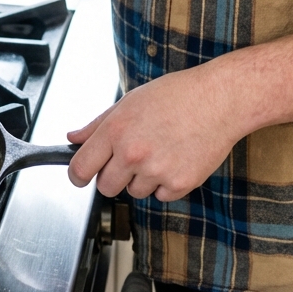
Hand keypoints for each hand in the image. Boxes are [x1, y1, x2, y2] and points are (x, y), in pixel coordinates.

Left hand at [67, 61, 241, 200]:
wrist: (219, 99)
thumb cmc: (177, 95)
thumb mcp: (130, 101)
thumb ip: (98, 124)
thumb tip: (73, 137)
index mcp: (116, 129)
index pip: (80, 168)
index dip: (77, 175)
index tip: (80, 176)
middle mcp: (133, 153)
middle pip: (105, 187)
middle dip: (113, 177)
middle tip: (129, 158)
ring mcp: (156, 171)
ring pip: (134, 192)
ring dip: (142, 179)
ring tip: (160, 151)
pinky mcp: (179, 184)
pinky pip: (160, 196)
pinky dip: (166, 184)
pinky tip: (176, 158)